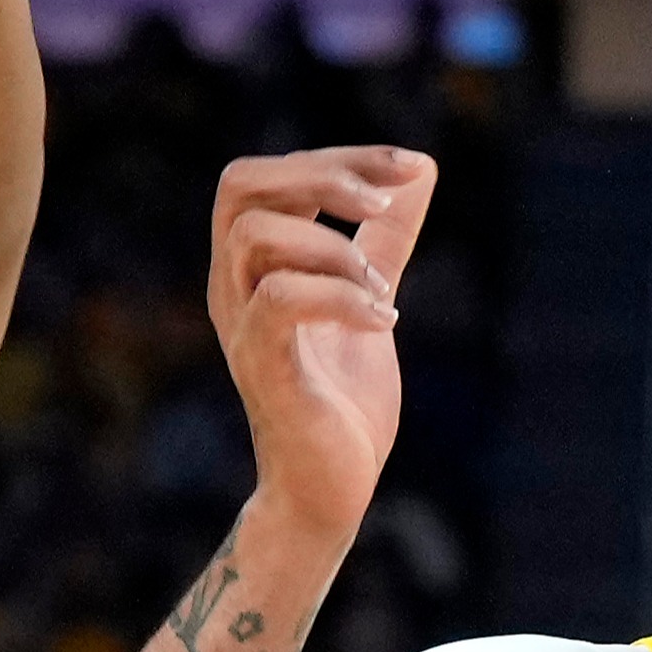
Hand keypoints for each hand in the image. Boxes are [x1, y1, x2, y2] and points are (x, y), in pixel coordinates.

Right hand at [208, 146, 434, 543]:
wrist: (327, 492)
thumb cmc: (340, 403)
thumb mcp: (368, 298)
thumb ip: (384, 238)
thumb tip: (419, 170)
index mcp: (252, 265)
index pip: (273, 174)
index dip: (343, 158)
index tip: (412, 169)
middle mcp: (231, 287)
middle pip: (241, 184)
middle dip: (323, 177)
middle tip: (385, 207)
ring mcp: (241, 327)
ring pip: (256, 235)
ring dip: (334, 248)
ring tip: (383, 293)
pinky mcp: (262, 368)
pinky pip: (280, 299)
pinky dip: (340, 297)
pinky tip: (384, 323)